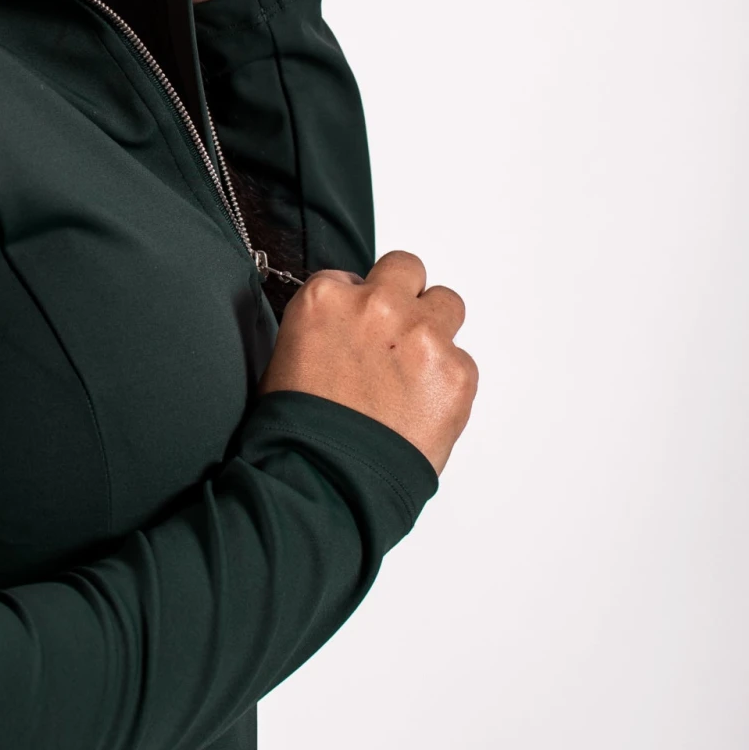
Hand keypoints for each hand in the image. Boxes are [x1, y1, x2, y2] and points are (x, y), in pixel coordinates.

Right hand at [256, 251, 477, 474]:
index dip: (355, 308)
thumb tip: (346, 331)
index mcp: (325, 299)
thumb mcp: (286, 357)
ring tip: (415, 372)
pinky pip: (463, 361)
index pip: (351, 278)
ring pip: (447, 304)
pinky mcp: (456, 372)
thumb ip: (324, 326)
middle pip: (406, 269)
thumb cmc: (297, 429)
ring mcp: (421, 336)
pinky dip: (447, 382)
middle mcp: (376, 305)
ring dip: (434, 329)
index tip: (356, 333)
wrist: (325, 479)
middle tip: (394, 335)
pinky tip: (421, 409)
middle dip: (403, 296)